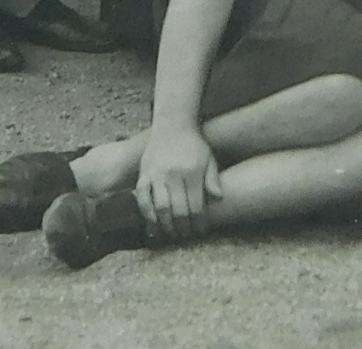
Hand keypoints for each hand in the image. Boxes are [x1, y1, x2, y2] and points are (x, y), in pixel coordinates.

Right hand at [134, 123, 221, 239]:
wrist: (173, 125)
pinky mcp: (144, 174)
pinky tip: (153, 223)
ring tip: (170, 234)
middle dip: (182, 228)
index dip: (198, 223)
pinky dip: (147, 213)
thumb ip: (213, 179)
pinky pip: (142, 198)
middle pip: (178, 210)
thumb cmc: (194, 144)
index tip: (200, 231)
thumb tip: (219, 198)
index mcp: (192, 172)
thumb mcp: (209, 159)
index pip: (196, 206)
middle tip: (185, 236)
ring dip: (165, 225)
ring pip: (160, 207)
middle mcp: (174, 174)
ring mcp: (157, 174)